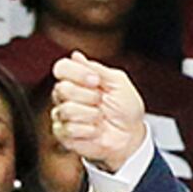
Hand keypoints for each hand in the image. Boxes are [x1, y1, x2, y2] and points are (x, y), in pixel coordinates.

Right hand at [49, 58, 152, 177]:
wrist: (130, 136)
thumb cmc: (125, 108)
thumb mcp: (118, 82)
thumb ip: (98, 69)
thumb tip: (76, 55)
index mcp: (76, 78)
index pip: (62, 67)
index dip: (78, 73)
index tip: (97, 81)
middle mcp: (65, 95)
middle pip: (62, 88)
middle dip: (89, 96)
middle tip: (101, 102)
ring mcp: (62, 115)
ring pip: (66, 110)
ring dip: (91, 114)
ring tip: (100, 118)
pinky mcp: (63, 134)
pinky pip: (69, 129)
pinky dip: (89, 130)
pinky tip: (96, 131)